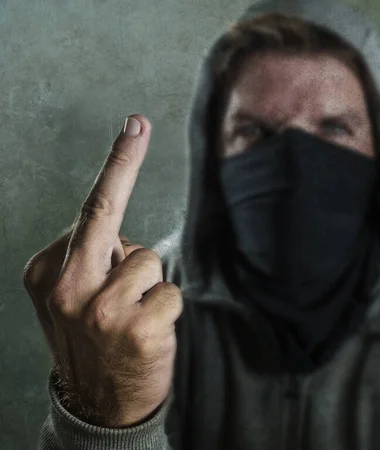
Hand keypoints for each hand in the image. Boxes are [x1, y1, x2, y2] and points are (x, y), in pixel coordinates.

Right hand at [22, 115, 182, 427]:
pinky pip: (169, 294)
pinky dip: (167, 311)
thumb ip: (92, 263)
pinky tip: (147, 335)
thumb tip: (122, 238)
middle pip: (108, 215)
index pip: (89, 213)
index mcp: (48, 274)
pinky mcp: (134, 329)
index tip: (135, 125)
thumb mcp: (73, 302)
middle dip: (123, 165)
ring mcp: (98, 310)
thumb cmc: (94, 343)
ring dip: (150, 285)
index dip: (117, 166)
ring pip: (150, 261)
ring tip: (133, 317)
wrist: (98, 405)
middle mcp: (66, 287)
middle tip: (138, 124)